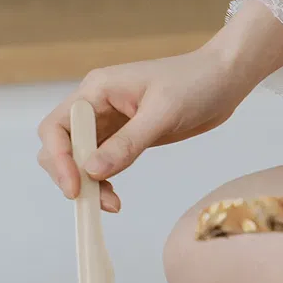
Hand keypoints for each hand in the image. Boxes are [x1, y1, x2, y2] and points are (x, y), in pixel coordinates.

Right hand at [36, 0, 282, 211]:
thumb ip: (127, 143)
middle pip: (61, 145)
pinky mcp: (124, 136)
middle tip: (94, 201)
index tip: (76, 186)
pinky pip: (100, 163)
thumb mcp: (163, 113)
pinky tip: (115, 197)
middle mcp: (97, 104)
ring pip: (78, 159)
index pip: (56, 126)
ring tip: (111, 204)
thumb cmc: (197, 83)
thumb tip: (91, 172)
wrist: (225, 78)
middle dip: (70, 174)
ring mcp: (110, 121)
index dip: (59, 158)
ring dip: (87, 183)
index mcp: (98, 89)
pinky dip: (101, 182)